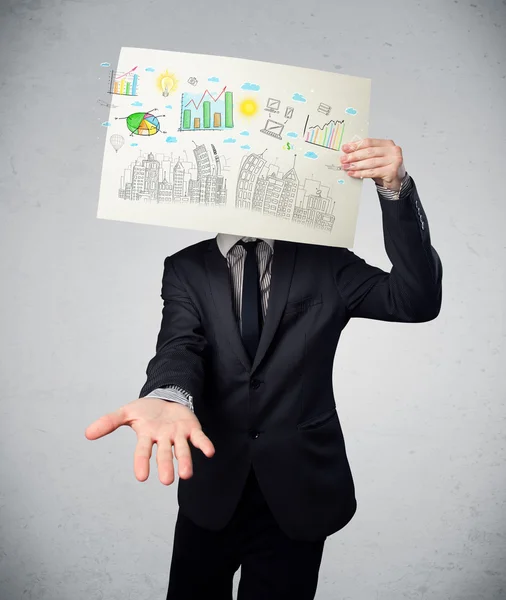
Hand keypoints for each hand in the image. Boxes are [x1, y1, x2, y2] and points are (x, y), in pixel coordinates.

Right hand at [85, 397, 214, 484]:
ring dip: (185, 461)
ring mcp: (178, 435)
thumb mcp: (126, 412)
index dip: (142, 463)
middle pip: (164, 454)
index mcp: (147, 436)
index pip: (143, 451)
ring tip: (186, 475)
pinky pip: (200, 439)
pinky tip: (210, 452)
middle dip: (166, 467)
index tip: (142, 477)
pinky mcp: (192, 429)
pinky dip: (204, 445)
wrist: (166, 399)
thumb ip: (109, 422)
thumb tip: (87, 433)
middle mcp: (163, 439)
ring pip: (182, 450)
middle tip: (168, 481)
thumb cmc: (145, 411)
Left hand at [340, 138, 405, 190]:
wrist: (396, 181)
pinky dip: (361, 173)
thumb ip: (366, 154)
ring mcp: (393, 161)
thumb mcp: (377, 158)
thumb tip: (348, 153)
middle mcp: (392, 151)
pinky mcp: (391, 171)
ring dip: (356, 165)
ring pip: (370, 162)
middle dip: (354, 156)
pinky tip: (353, 173)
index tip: (345, 148)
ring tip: (346, 167)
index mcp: (387, 144)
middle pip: (369, 152)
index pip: (369, 142)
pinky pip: (372, 172)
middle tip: (344, 159)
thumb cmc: (385, 168)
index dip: (356, 145)